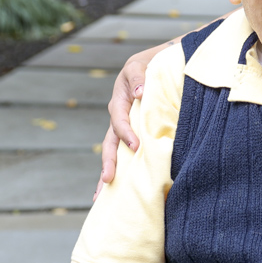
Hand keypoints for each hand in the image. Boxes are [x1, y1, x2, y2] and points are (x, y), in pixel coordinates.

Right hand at [95, 45, 159, 192]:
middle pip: (110, 144)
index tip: (136, 146)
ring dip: (109, 172)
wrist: (160, 64)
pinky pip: (127, 153)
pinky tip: (121, 190)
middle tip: (107, 181)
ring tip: (101, 198)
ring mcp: (126, 128)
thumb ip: (139, 77)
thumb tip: (139, 93)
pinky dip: (124, 170)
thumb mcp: (141, 65)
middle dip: (108, 163)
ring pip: (115, 153)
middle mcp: (120, 118)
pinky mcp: (136, 134)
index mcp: (119, 102)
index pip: (119, 122)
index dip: (126, 134)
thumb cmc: (150, 64)